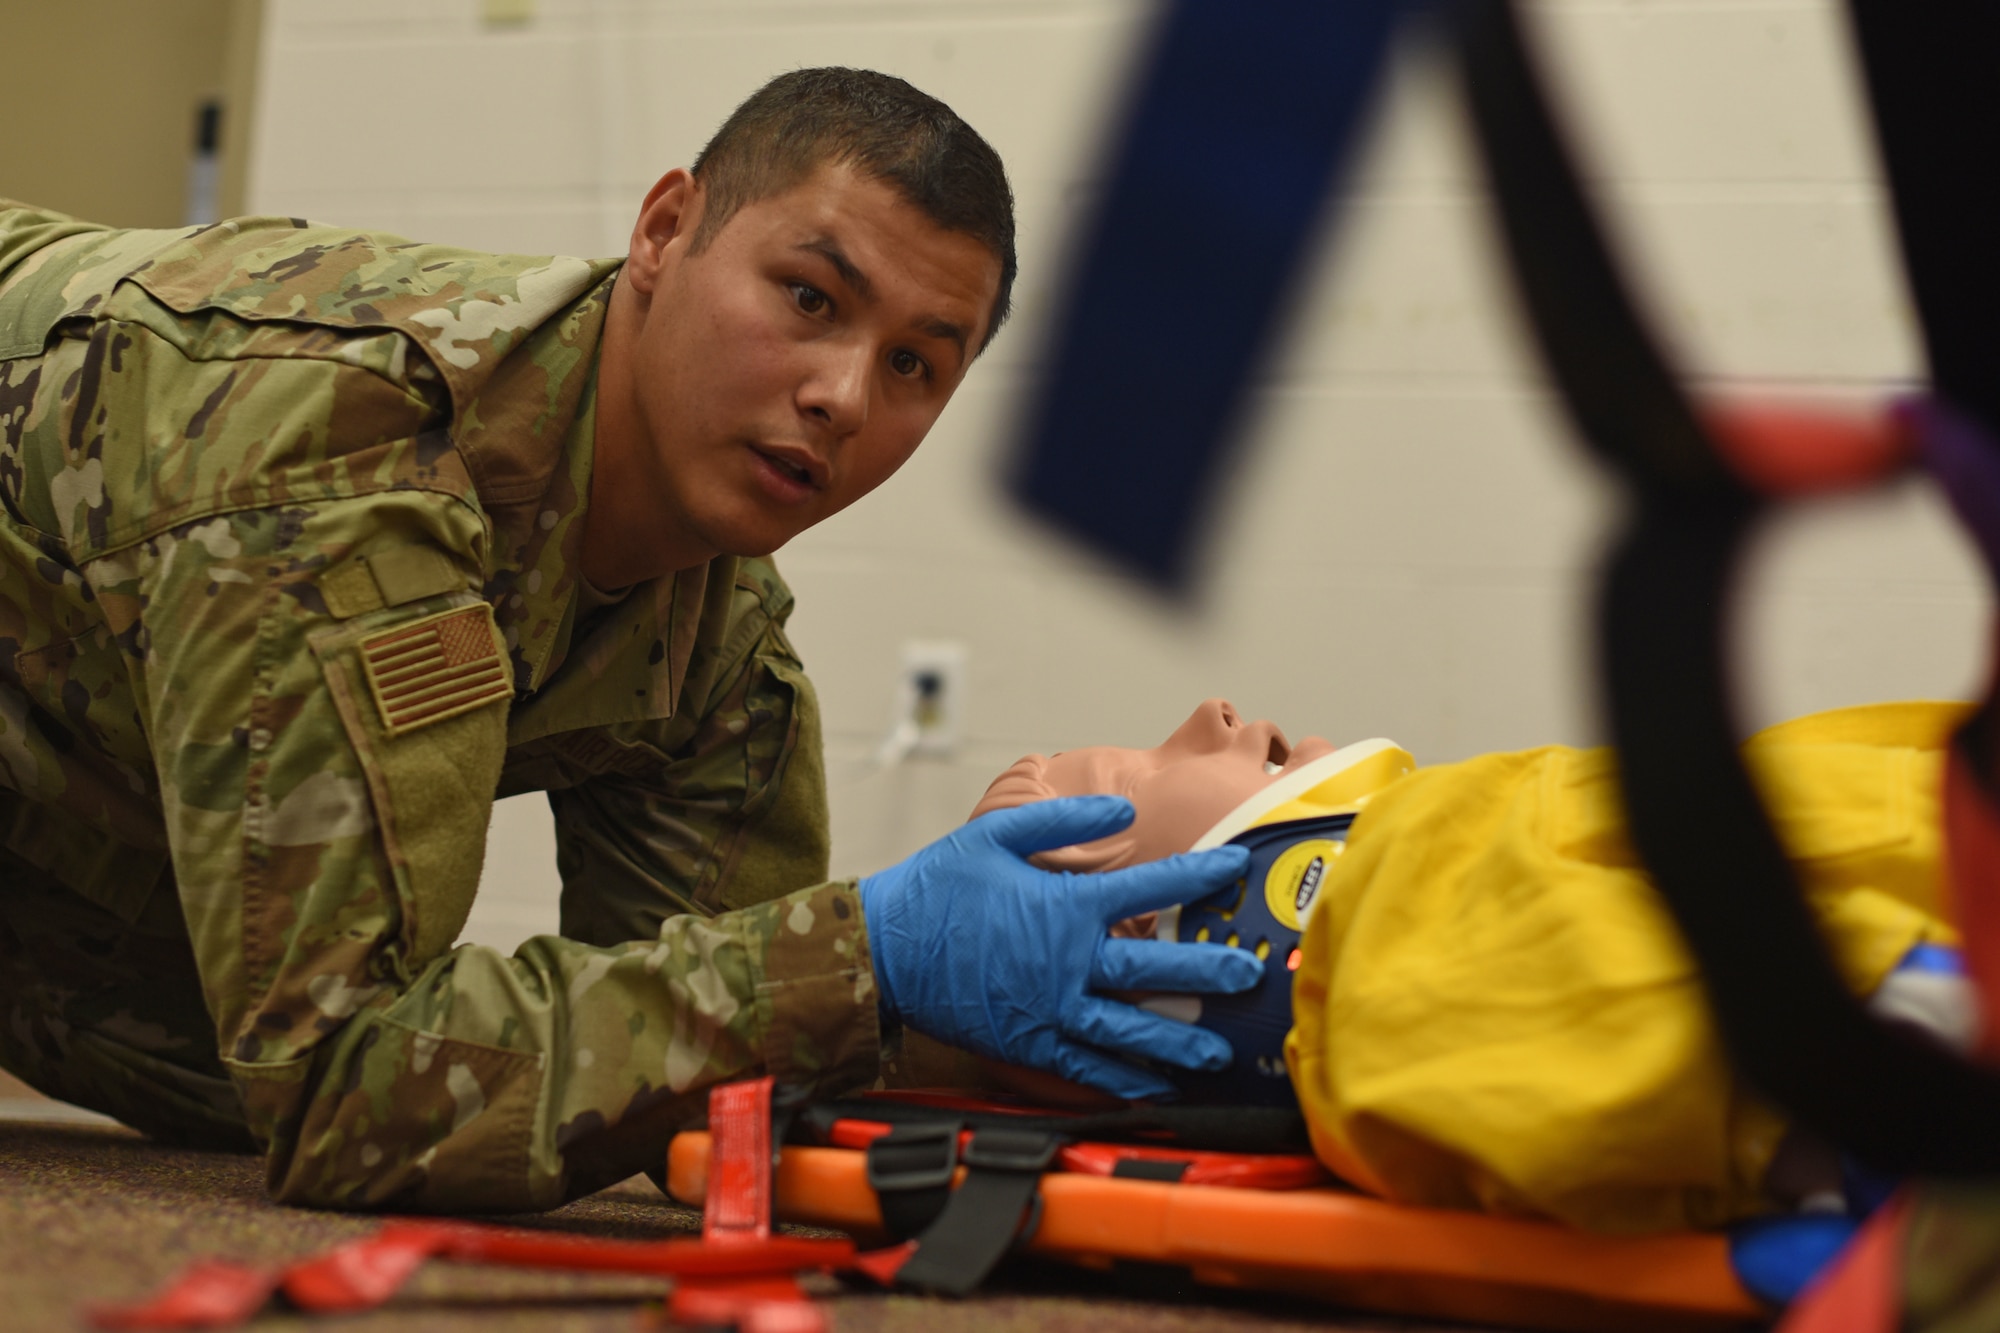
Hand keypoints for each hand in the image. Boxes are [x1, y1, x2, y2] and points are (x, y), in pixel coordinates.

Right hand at [860, 795, 1260, 1099]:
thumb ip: (1065, 820)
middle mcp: (1066, 963)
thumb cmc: (939, 886)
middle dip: (1208, 972)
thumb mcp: (997, 835)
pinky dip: (1122, 1083)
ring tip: (1218, 1053)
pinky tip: (1154, 1091)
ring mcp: (1049, 1011)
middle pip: (1154, 971)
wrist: (881, 949)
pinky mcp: (1028, 1045)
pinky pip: (1086, 1070)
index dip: (1199, 873)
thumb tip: (1123, 809)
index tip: (1236, 865)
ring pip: (1129, 1032)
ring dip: (1178, 1043)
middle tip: (1252, 975)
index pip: (1149, 888)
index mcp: (1064, 907)